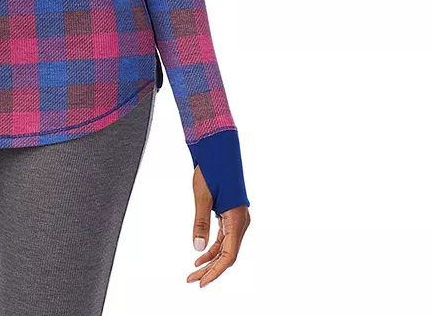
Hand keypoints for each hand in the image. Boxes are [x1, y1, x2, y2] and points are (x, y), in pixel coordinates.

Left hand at [185, 164, 250, 287]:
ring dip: (210, 260)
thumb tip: (197, 248)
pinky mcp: (230, 215)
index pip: (229, 255)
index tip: (202, 282)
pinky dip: (212, 247)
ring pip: (225, 248)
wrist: (218, 149)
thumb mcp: (203, 196)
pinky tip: (200, 255)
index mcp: (237, 219)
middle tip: (192, 280)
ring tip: (194, 271)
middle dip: (210, 269)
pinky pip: (223, 238)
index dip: (216, 271)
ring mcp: (236, 219)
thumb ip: (201, 223)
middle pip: (228, 254)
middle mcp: (240, 222)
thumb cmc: (212, 170)